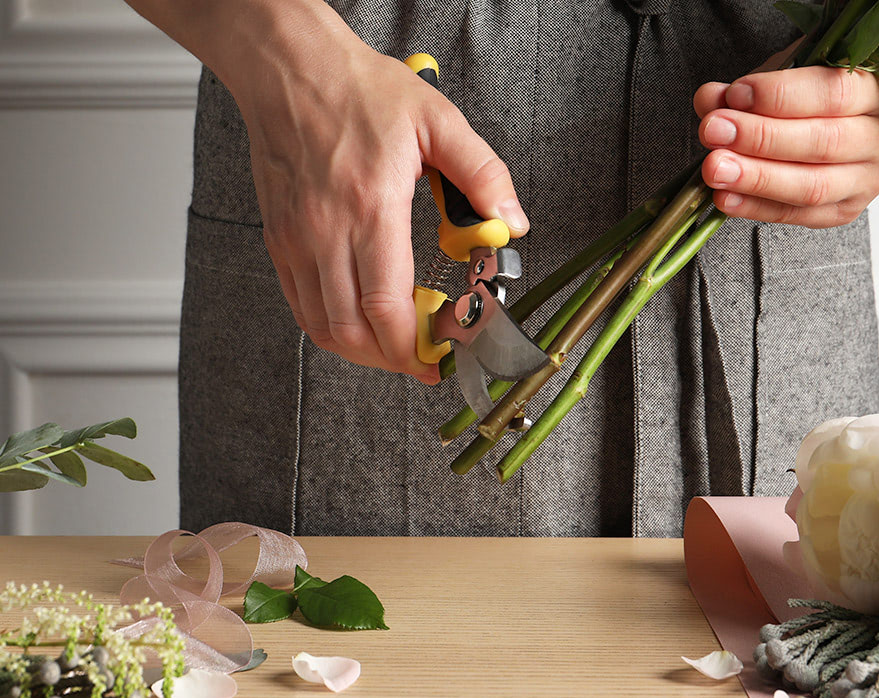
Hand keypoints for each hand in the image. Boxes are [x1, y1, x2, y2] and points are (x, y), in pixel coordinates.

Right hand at [227, 6, 527, 384]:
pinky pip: (300, 305)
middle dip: (394, 359)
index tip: (439, 357)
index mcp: (369, 207)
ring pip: (323, 327)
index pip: (386, 307)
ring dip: (363, 351)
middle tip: (425, 356)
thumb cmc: (359, 91)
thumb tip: (511, 222)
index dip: (414, 349)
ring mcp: (296, 240)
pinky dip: (332, 328)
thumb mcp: (437, 120)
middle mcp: (325, 231)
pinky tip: (359, 320)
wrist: (291, 70)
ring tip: (396, 344)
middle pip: (354, 331)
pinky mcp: (280, 240)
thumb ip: (483, 174)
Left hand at [694, 65, 878, 228]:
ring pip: (812, 186)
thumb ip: (745, 89)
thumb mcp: (781, 78)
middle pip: (822, 143)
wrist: (831, 127)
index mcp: (877, 91)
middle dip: (760, 137)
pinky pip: (796, 215)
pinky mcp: (844, 212)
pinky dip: (754, 207)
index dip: (780, 95)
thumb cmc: (808, 96)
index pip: (834, 93)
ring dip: (756, 178)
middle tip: (713, 130)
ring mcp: (868, 180)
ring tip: (714, 168)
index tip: (735, 94)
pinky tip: (724, 196)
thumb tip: (710, 99)